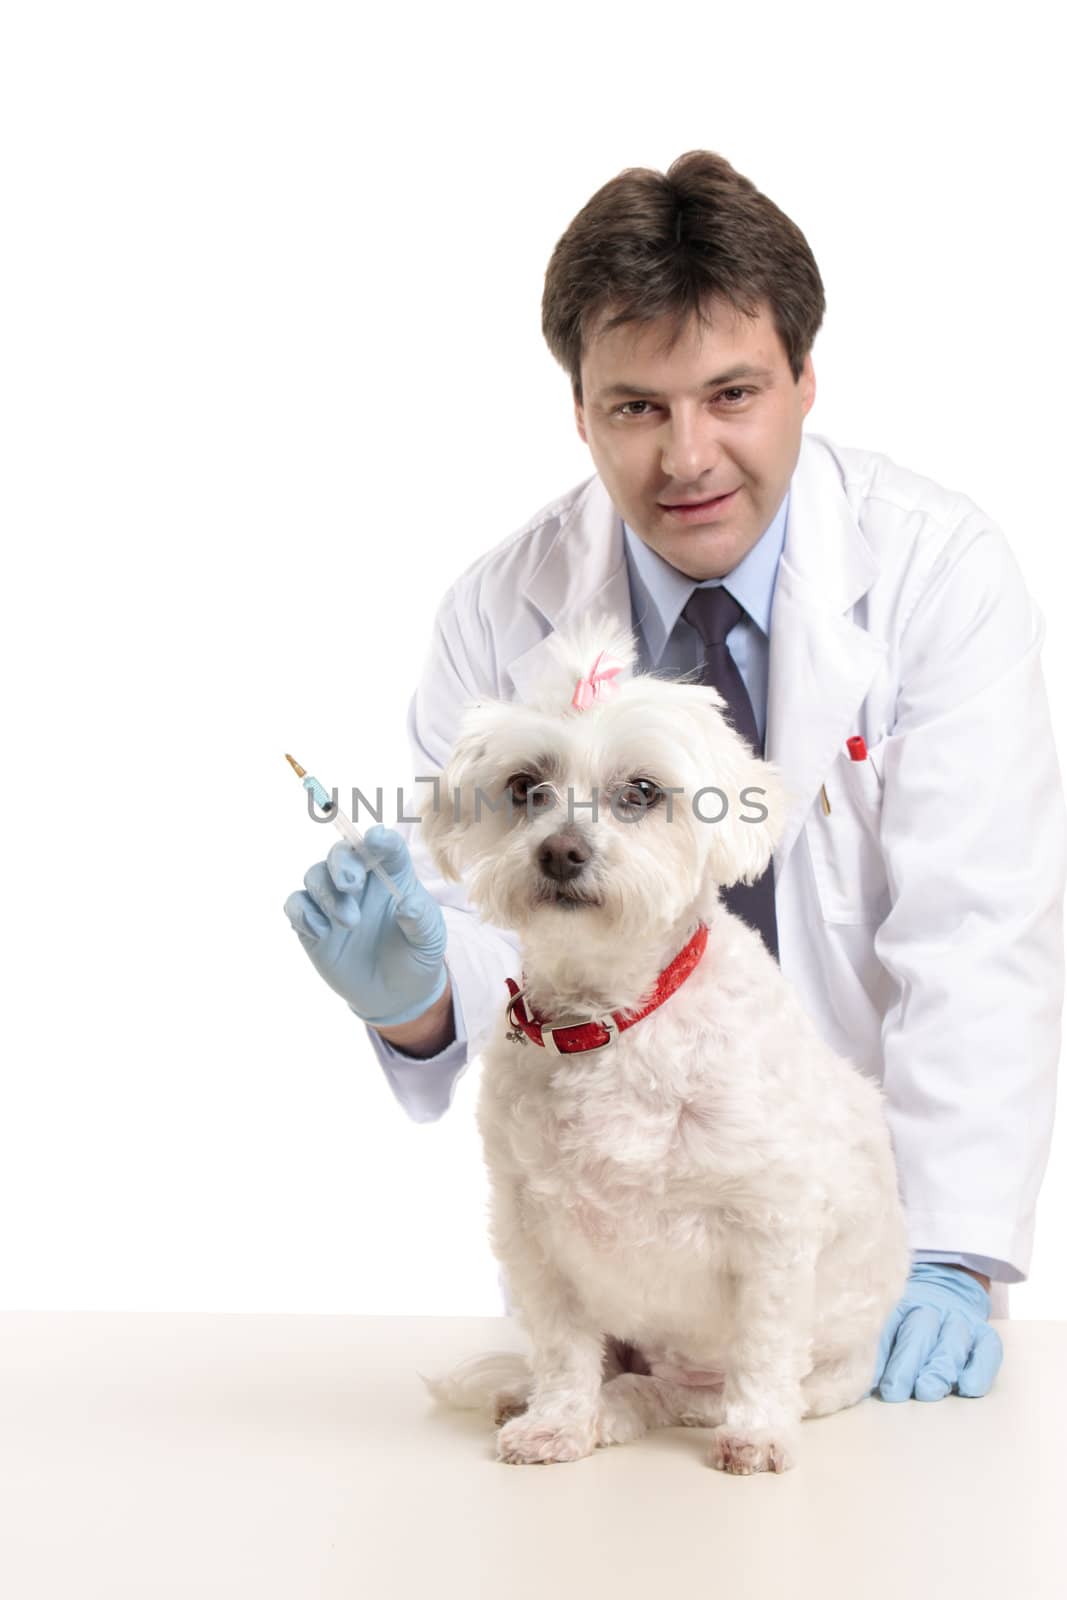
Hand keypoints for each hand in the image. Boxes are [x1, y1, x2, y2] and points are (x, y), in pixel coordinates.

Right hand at [283, 826, 447, 1026]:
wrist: (394, 993)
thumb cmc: (416, 955)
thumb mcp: (429, 941)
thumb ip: (421, 920)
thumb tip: (406, 906)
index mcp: (392, 874)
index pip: (385, 845)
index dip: (379, 839)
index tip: (375, 840)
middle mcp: (360, 880)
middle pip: (341, 852)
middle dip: (341, 863)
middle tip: (350, 886)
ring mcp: (333, 900)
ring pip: (314, 875)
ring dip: (327, 895)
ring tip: (350, 923)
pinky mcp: (312, 923)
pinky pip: (296, 904)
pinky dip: (303, 913)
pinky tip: (321, 933)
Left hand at [871, 1263, 1003, 1402]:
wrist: (949, 1282)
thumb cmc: (908, 1316)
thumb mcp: (888, 1317)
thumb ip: (873, 1343)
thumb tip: (849, 1378)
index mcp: (901, 1301)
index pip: (888, 1323)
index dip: (878, 1351)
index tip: (867, 1380)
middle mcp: (931, 1307)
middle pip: (919, 1331)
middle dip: (906, 1362)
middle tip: (895, 1390)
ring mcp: (960, 1320)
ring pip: (952, 1340)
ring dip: (939, 1367)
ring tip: (928, 1390)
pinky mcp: (985, 1335)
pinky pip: (987, 1349)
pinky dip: (980, 1368)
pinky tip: (969, 1387)